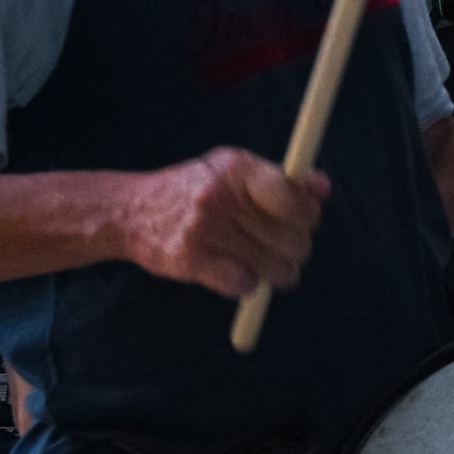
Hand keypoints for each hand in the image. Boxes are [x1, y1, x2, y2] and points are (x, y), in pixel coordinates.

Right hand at [123, 148, 330, 299]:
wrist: (131, 211)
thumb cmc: (197, 189)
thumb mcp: (236, 170)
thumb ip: (283, 179)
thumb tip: (323, 187)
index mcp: (238, 168)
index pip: (294, 196)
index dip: (308, 214)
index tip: (303, 221)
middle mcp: (221, 196)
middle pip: (292, 237)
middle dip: (297, 249)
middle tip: (286, 249)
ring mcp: (205, 228)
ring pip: (274, 266)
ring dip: (279, 273)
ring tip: (267, 265)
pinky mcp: (190, 260)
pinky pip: (244, 285)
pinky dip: (247, 285)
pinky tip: (237, 274)